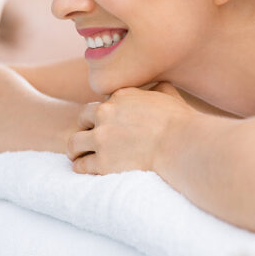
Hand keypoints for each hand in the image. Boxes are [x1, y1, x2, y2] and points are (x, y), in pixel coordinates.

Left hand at [66, 82, 190, 174]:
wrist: (180, 145)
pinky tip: (84, 168)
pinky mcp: (102, 162)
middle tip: (88, 138)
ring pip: (73, 142)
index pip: (102, 103)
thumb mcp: (168, 94)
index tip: (108, 123)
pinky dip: (81, 167)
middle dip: (84, 127)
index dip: (104, 114)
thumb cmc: (180, 122)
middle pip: (82, 118)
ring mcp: (102, 138)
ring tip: (77, 155)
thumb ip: (157, 87)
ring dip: (75, 149)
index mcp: (120, 96)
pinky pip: (80, 165)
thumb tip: (157, 86)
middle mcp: (106, 113)